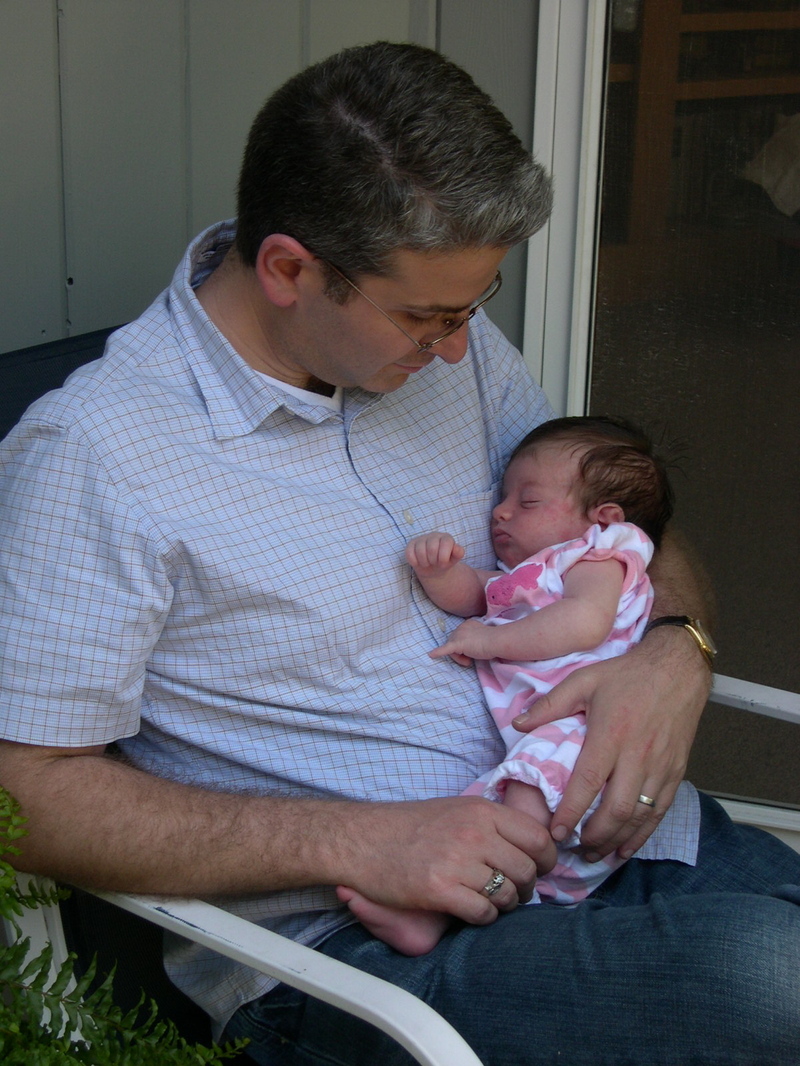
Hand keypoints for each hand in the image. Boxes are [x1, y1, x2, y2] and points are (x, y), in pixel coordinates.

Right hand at [333, 795, 555, 925]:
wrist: (363, 839)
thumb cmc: (411, 826)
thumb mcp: (457, 809)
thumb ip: (492, 823)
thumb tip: (533, 842)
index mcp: (481, 811)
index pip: (537, 837)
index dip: (546, 859)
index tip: (540, 869)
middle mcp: (474, 832)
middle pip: (526, 870)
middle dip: (527, 888)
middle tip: (515, 893)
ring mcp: (457, 861)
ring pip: (508, 894)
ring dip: (505, 905)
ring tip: (493, 903)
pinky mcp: (439, 890)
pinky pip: (483, 913)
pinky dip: (484, 918)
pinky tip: (471, 911)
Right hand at [405, 532, 464, 576]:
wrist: (434, 568)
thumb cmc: (445, 562)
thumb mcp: (454, 559)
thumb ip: (458, 553)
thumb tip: (457, 549)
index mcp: (446, 538)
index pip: (445, 544)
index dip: (443, 558)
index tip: (443, 562)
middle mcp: (434, 536)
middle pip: (431, 549)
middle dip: (433, 561)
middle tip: (434, 563)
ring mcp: (421, 539)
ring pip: (420, 552)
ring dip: (424, 562)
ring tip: (428, 563)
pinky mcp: (411, 544)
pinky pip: (409, 554)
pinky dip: (414, 562)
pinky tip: (419, 562)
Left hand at [429, 618, 496, 665]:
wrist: (497, 641)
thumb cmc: (493, 641)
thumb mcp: (482, 638)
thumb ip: (474, 640)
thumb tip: (471, 648)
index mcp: (467, 625)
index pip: (459, 637)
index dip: (465, 647)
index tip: (475, 651)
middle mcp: (460, 627)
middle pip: (454, 643)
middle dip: (460, 654)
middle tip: (471, 659)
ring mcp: (458, 635)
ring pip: (451, 649)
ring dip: (459, 658)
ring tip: (470, 660)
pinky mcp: (457, 644)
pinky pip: (445, 649)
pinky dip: (438, 653)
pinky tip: (431, 655)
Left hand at [511, 629, 709, 858]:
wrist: (677, 669)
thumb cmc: (627, 674)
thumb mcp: (584, 680)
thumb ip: (551, 704)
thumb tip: (518, 725)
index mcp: (611, 734)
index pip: (588, 783)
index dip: (571, 813)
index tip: (556, 833)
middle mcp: (637, 756)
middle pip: (617, 809)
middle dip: (594, 836)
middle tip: (575, 850)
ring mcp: (660, 767)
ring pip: (640, 816)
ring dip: (617, 840)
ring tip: (595, 855)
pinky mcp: (676, 771)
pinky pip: (660, 811)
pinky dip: (643, 834)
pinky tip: (626, 847)